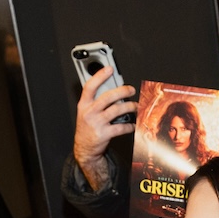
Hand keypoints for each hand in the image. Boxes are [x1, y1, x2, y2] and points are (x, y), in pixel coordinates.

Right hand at [73, 68, 136, 191]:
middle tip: (131, 89)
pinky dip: (130, 126)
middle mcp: (89, 112)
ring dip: (130, 107)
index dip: (100, 76)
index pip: (90, 86)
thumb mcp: (86, 112)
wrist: (84, 148)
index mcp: (83, 104)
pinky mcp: (103, 134)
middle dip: (122, 91)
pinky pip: (121, 127)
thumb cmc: (88, 127)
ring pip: (117, 110)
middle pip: (108, 97)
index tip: (110, 68)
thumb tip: (115, 89)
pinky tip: (133, 124)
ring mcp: (96, 123)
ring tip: (135, 106)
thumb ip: (96, 101)